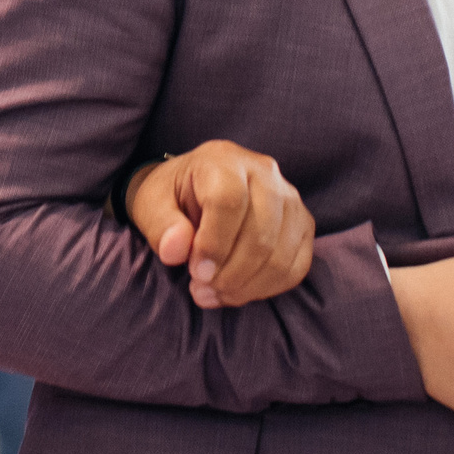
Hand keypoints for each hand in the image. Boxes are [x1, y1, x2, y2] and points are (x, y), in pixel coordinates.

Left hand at [124, 141, 314, 308]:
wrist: (196, 192)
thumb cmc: (173, 198)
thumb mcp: (151, 205)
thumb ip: (161, 225)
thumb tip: (176, 249)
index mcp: (223, 160)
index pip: (229, 201)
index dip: (213, 244)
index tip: (196, 273)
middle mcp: (264, 172)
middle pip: (260, 233)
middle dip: (229, 273)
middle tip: (201, 289)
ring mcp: (289, 198)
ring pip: (281, 254)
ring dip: (247, 285)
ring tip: (214, 293)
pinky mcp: (302, 224)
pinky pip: (297, 266)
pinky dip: (267, 289)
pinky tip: (237, 291)